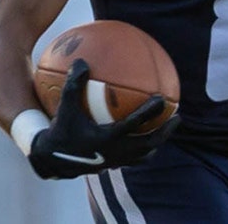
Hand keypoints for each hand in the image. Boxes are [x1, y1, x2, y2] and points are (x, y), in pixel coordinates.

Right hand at [28, 59, 179, 178]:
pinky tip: (143, 138)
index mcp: (107, 138)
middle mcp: (115, 152)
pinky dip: (142, 149)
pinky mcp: (112, 166)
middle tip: (177, 116)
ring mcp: (116, 162)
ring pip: (144, 155)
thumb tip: (82, 61)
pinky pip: (134, 159)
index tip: (162, 100)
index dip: (149, 113)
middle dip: (165, 131)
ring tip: (167, 130)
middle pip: (148, 144)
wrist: (50, 160)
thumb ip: (74, 84)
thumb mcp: (65, 106)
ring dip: (157, 142)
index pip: (134, 125)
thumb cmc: (59, 130)